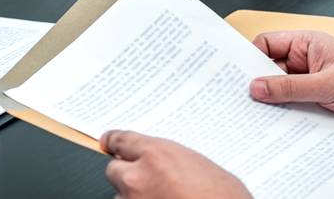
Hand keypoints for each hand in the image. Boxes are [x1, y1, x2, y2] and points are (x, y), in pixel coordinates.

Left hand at [101, 130, 250, 198]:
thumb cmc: (224, 196)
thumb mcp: (198, 165)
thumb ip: (167, 159)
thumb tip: (153, 162)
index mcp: (156, 154)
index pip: (121, 141)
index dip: (114, 142)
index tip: (109, 142)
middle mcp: (138, 177)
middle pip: (113, 169)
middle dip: (126, 173)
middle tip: (145, 180)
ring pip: (120, 195)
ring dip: (133, 196)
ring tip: (161, 198)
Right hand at [248, 31, 333, 130]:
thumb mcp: (327, 84)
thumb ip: (290, 87)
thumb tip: (256, 87)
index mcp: (306, 44)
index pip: (266, 44)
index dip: (250, 58)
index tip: (237, 76)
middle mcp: (303, 60)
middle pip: (268, 70)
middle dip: (258, 84)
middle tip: (243, 99)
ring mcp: (307, 81)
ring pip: (278, 90)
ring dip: (272, 102)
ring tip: (259, 114)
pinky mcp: (312, 99)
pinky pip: (290, 105)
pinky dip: (284, 114)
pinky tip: (277, 123)